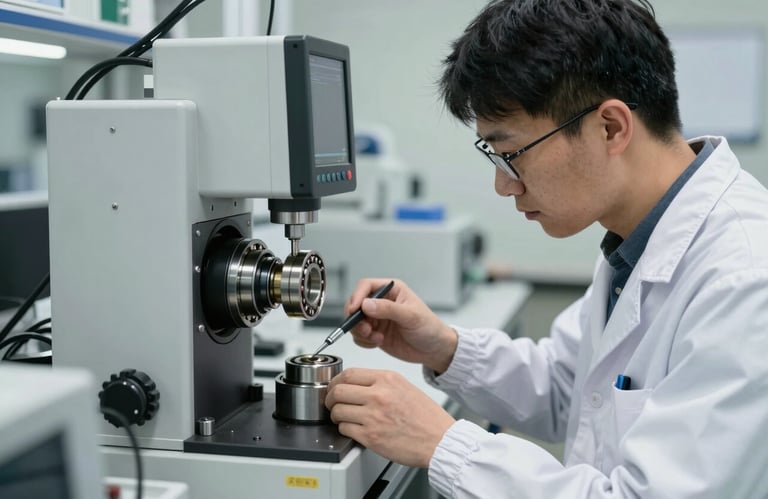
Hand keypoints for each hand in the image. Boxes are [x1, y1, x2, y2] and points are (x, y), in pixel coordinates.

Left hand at [325, 368, 455, 467]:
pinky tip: (352, 429)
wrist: (440, 440)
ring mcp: (373, 415)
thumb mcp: (404, 387)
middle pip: (338, 390)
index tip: (334, 387)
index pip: (348, 374)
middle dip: (330, 398)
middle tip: (332, 403)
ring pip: (338, 410)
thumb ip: (380, 383)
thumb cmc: (426, 417)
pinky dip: (344, 429)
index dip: (335, 382)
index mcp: (387, 379)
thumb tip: (356, 385)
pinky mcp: (370, 436)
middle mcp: (378, 394)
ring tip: (342, 418)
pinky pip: (345, 429)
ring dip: (336, 415)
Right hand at [345, 278, 457, 372]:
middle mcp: (382, 302)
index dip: (357, 296)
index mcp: (391, 290)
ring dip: (360, 331)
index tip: (354, 310)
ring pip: (355, 321)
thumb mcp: (411, 316)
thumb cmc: (429, 327)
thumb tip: (366, 304)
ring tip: (375, 338)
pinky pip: (359, 336)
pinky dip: (364, 341)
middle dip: (357, 318)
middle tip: (366, 330)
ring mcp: (377, 318)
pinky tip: (378, 342)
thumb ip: (388, 309)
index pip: (366, 286)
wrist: (434, 350)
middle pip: (356, 304)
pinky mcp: (375, 333)